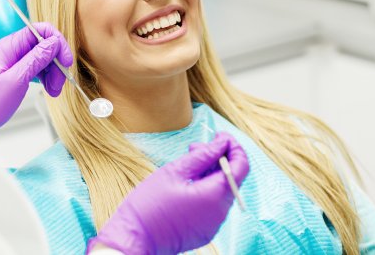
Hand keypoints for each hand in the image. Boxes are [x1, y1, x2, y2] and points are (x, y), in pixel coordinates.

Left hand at [0, 23, 72, 136]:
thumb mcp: (16, 80)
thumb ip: (36, 59)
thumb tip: (53, 43)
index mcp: (10, 46)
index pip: (40, 30)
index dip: (57, 42)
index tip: (65, 60)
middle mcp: (14, 49)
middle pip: (46, 45)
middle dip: (57, 62)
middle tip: (60, 81)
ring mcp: (17, 60)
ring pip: (45, 58)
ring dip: (54, 73)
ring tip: (54, 90)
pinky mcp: (20, 71)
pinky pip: (40, 68)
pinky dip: (48, 78)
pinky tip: (50, 89)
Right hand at [89, 132, 249, 254]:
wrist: (133, 239)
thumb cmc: (149, 204)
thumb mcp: (175, 171)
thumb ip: (203, 155)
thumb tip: (222, 143)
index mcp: (214, 195)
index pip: (241, 166)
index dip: (234, 147)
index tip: (220, 136)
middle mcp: (220, 212)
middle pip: (232, 178)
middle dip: (219, 158)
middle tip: (196, 145)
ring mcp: (213, 224)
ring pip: (222, 191)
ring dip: (211, 173)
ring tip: (189, 163)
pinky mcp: (205, 230)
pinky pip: (213, 205)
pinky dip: (206, 189)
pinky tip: (187, 182)